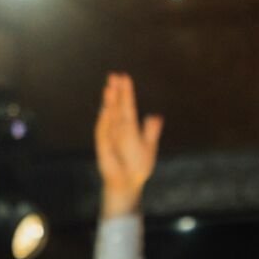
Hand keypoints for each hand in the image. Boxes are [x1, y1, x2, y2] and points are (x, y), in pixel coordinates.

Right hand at [95, 73, 162, 219]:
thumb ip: (151, 132)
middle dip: (116, 92)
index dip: (126, 92)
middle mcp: (117, 128)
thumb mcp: (148, 146)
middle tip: (114, 76)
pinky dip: (104, 120)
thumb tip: (155, 117)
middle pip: (116, 106)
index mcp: (128, 125)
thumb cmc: (137, 165)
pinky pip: (103, 131)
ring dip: (109, 102)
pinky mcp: (103, 145)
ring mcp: (109, 135)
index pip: (127, 105)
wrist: (128, 183)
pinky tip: (106, 109)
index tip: (124, 77)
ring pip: (109, 116)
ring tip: (110, 88)